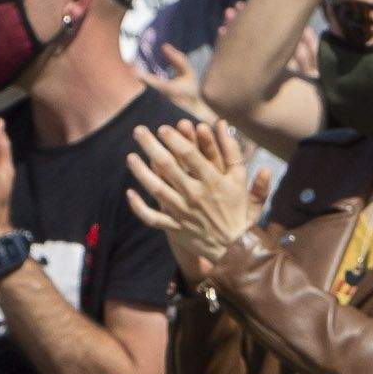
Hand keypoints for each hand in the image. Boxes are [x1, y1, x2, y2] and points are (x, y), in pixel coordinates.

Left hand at [125, 117, 265, 258]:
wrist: (235, 248)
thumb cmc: (240, 211)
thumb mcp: (243, 180)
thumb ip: (234, 152)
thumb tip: (226, 125)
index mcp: (212, 181)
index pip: (189, 154)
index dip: (174, 139)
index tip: (163, 128)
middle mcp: (195, 194)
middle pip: (168, 166)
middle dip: (151, 146)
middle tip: (138, 131)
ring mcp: (182, 212)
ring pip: (156, 188)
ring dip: (141, 172)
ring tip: (130, 157)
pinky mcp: (175, 227)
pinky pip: (152, 217)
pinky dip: (139, 207)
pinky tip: (129, 193)